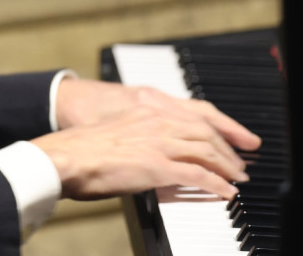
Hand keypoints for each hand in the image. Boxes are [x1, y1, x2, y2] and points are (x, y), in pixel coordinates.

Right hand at [33, 103, 256, 200]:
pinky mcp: (157, 167)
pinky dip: (216, 184)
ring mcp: (158, 144)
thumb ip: (135, 137)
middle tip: (238, 164)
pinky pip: (198, 175)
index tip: (225, 141)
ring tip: (236, 179)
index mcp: (144, 111)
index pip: (191, 117)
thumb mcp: (114, 133)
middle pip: (204, 133)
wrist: (64, 158)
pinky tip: (225, 192)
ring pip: (206, 151)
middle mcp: (155, 122)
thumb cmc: (79, 150)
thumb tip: (144, 153)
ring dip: (226, 167)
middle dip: (226, 149)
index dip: (215, 130)